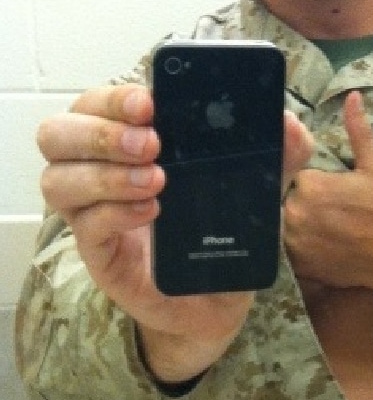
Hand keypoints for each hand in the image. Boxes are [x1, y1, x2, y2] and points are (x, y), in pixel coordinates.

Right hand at [37, 84, 312, 381]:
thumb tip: (290, 124)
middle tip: (151, 143)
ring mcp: (92, 215)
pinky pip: (85, 226)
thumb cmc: (222, 233)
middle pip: (56, 134)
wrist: (217, 302)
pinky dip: (115, 213)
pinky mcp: (99, 255)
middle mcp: (97, 172)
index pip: (94, 104)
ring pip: (57, 179)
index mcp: (126, 142)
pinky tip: (150, 213)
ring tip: (157, 181)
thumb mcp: (254, 190)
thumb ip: (275, 155)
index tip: (150, 102)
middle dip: (99, 130)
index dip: (112, 97)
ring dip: (105, 173)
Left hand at [283, 92, 372, 302]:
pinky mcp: (296, 263)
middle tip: (333, 214)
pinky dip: (299, 246)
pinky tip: (320, 245)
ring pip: (285, 224)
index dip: (315, 185)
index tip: (332, 195)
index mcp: (311, 184)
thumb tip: (352, 96)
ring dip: (300, 225)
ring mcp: (293, 240)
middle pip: (288, 199)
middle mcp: (295, 211)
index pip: (297, 177)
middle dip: (305, 204)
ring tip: (328, 231)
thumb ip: (359, 131)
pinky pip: (286, 249)